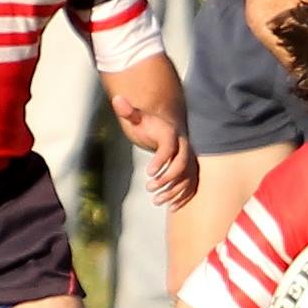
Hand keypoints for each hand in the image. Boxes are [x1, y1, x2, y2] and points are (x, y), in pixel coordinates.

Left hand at [112, 95, 197, 209]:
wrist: (170, 127)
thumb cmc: (150, 124)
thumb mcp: (138, 117)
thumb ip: (128, 111)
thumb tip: (116, 99)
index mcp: (172, 135)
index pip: (169, 149)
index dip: (160, 161)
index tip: (148, 173)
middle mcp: (185, 148)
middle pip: (181, 165)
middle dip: (167, 178)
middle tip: (149, 188)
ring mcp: (190, 160)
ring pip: (187, 179)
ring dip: (173, 192)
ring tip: (155, 200)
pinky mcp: (191, 171)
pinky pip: (191, 186)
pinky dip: (184, 197)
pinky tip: (172, 208)